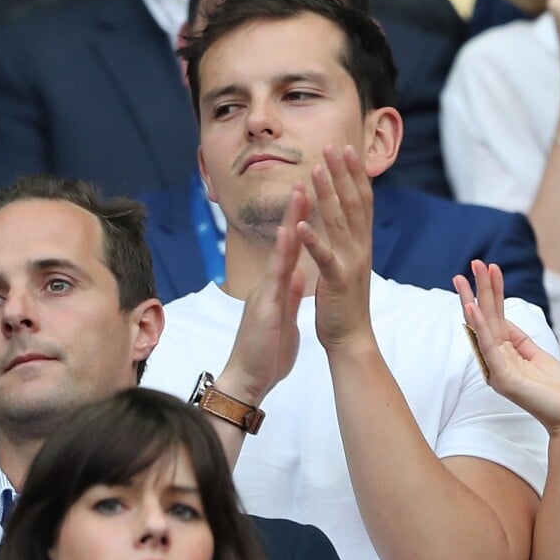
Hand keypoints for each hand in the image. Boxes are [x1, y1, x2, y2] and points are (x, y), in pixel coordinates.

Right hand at [216, 185, 306, 404]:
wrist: (248, 379)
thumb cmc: (266, 351)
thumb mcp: (283, 317)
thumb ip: (289, 295)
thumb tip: (298, 275)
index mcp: (276, 287)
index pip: (291, 249)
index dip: (300, 224)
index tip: (312, 198)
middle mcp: (268, 284)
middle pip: (284, 242)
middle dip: (295, 212)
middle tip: (306, 180)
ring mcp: (265, 293)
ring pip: (280, 252)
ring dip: (290, 223)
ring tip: (300, 195)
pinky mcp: (266, 308)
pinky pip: (276, 278)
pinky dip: (283, 256)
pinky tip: (290, 237)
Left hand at [298, 146, 374, 350]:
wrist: (351, 337)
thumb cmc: (345, 302)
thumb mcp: (348, 264)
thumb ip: (347, 240)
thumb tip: (345, 217)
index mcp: (361, 243)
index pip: (361, 201)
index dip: (355, 174)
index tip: (346, 148)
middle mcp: (360, 248)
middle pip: (354, 203)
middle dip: (343, 173)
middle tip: (333, 146)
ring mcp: (351, 264)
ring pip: (339, 223)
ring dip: (328, 195)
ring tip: (316, 170)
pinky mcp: (337, 281)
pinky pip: (324, 257)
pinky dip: (313, 240)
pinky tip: (300, 224)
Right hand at [454, 261, 559, 434]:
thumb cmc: (559, 389)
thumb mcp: (536, 355)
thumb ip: (517, 338)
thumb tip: (499, 317)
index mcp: (504, 356)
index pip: (494, 319)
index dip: (490, 293)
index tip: (486, 269)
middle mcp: (496, 363)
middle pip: (485, 320)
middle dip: (478, 290)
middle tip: (472, 263)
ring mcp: (498, 372)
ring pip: (484, 329)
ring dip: (475, 301)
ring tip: (468, 278)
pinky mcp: (504, 380)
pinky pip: (490, 348)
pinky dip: (480, 327)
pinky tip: (473, 309)